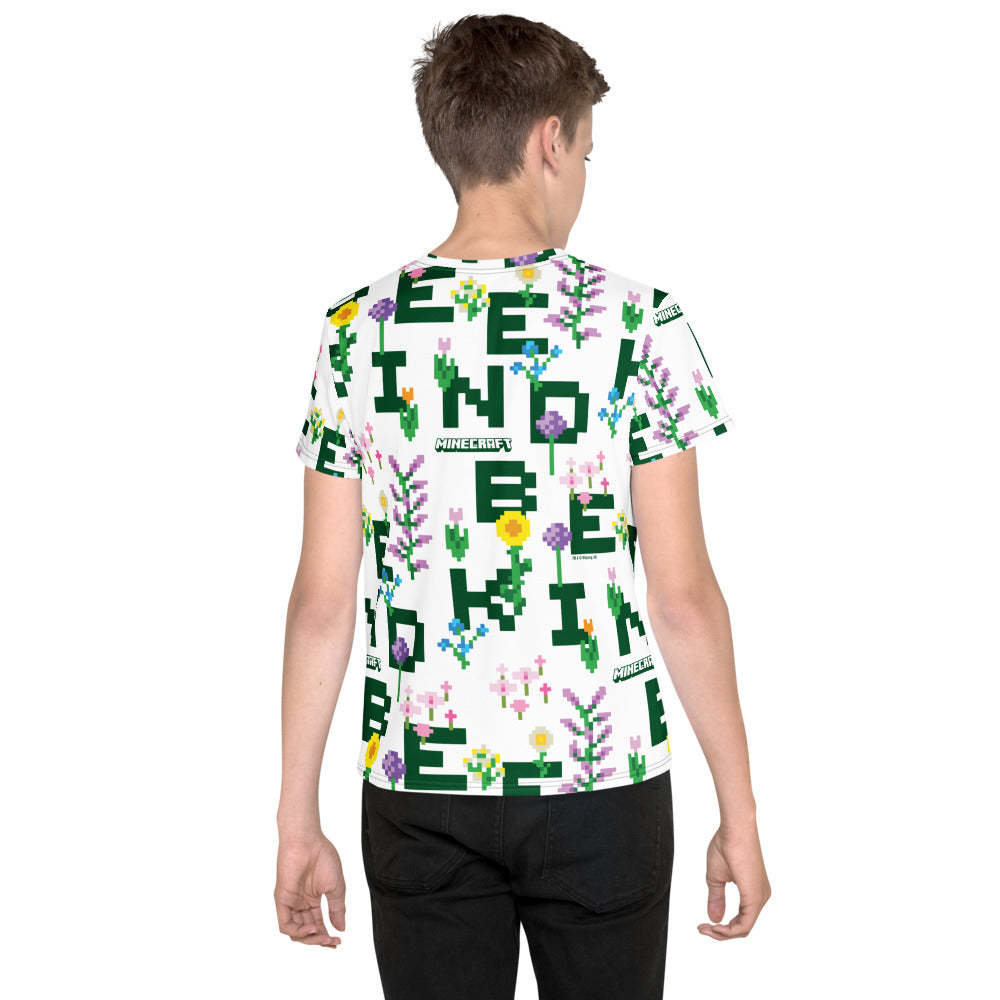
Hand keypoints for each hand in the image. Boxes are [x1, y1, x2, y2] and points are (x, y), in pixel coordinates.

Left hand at [274, 833, 345, 947]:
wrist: (308, 841)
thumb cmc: (323, 857)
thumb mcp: (336, 887)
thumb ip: (337, 909)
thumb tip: (341, 928)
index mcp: (312, 898)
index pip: (318, 924)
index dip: (327, 936)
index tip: (338, 942)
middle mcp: (300, 903)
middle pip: (307, 931)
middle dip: (319, 940)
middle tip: (332, 942)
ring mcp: (290, 902)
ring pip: (295, 932)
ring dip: (310, 938)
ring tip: (323, 936)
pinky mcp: (282, 900)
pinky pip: (286, 924)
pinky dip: (298, 931)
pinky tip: (311, 928)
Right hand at [697, 820, 770, 939]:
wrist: (734, 828)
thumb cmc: (726, 845)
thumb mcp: (716, 876)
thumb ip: (717, 898)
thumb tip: (714, 918)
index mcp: (754, 892)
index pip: (741, 921)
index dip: (722, 928)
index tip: (703, 924)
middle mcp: (761, 897)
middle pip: (742, 927)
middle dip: (721, 933)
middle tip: (702, 929)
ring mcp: (760, 897)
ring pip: (743, 928)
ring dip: (723, 933)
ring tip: (705, 928)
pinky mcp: (755, 896)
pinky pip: (745, 924)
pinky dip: (729, 930)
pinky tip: (715, 926)